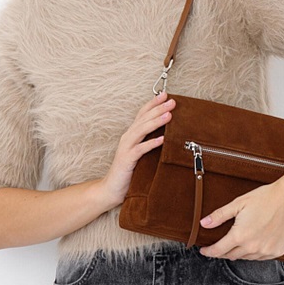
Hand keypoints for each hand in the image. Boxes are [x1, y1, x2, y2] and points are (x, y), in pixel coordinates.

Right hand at [99, 91, 175, 208]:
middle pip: (143, 119)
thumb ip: (150, 144)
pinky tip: (162, 139)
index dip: (153, 104)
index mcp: (131, 135)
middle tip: (172, 101)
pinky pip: (140, 149)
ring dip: (156, 121)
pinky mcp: (126, 160)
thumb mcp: (141, 155)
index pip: (142, 114)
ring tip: (169, 115)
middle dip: (158, 108)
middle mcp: (128, 138)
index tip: (166, 95)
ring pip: (142, 130)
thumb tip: (168, 135)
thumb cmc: (128, 172)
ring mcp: (126, 148)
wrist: (111, 189)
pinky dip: (151, 143)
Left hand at [198, 180, 283, 259]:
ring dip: (238, 252)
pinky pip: (261, 257)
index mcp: (240, 236)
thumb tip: (204, 223)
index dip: (208, 251)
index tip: (204, 251)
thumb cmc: (267, 197)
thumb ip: (219, 216)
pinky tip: (253, 244)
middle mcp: (253, 247)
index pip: (218, 250)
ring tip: (236, 243)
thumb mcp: (238, 204)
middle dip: (222, 252)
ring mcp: (266, 251)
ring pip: (246, 258)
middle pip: (231, 256)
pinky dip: (254, 253)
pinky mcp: (278, 251)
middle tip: (218, 246)